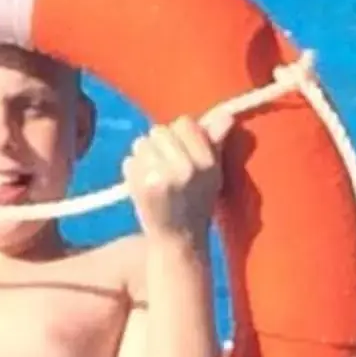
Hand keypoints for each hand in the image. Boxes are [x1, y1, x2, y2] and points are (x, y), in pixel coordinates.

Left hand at [123, 114, 225, 242]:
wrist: (178, 242)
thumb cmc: (196, 204)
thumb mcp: (213, 174)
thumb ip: (216, 143)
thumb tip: (226, 114)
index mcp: (207, 161)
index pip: (184, 122)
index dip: (179, 135)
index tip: (181, 153)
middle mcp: (187, 167)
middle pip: (159, 130)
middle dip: (159, 145)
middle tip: (166, 169)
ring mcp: (163, 176)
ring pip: (141, 143)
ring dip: (144, 157)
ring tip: (155, 178)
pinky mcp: (143, 186)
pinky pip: (129, 162)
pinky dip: (132, 172)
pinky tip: (144, 189)